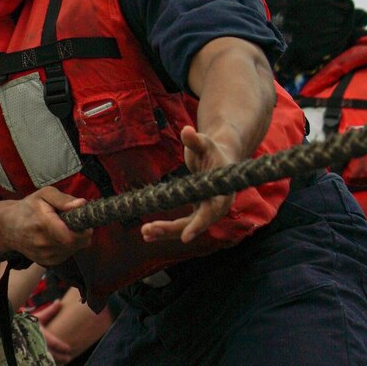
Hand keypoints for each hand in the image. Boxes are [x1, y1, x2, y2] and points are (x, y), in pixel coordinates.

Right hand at [0, 187, 91, 266]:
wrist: (8, 227)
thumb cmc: (28, 208)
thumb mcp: (44, 194)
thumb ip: (63, 199)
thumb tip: (82, 204)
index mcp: (44, 224)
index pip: (73, 236)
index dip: (83, 229)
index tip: (80, 219)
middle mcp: (44, 244)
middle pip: (77, 244)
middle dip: (80, 233)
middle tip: (72, 222)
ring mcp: (45, 256)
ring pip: (73, 250)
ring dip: (74, 240)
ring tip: (62, 228)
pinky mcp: (46, 262)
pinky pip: (66, 255)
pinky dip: (67, 246)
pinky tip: (57, 237)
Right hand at [32, 302, 72, 363]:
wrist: (13, 327)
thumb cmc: (27, 322)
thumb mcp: (38, 316)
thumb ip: (50, 311)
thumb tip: (59, 302)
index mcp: (39, 333)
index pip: (53, 342)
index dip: (62, 347)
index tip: (69, 348)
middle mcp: (37, 342)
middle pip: (51, 353)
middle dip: (61, 357)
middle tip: (69, 358)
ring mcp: (33, 349)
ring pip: (46, 358)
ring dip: (55, 360)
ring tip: (63, 361)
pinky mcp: (30, 353)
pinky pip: (40, 359)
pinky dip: (48, 361)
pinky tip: (52, 361)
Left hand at [141, 126, 237, 243]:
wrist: (219, 156)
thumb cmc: (212, 149)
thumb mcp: (205, 143)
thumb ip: (196, 139)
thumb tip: (187, 130)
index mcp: (222, 193)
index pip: (211, 212)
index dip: (198, 225)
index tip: (185, 237)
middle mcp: (215, 207)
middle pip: (194, 223)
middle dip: (172, 229)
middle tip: (148, 229)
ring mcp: (205, 211)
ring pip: (186, 226)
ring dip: (166, 232)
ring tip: (144, 233)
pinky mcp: (196, 211)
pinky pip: (181, 224)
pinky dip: (166, 229)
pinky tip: (147, 233)